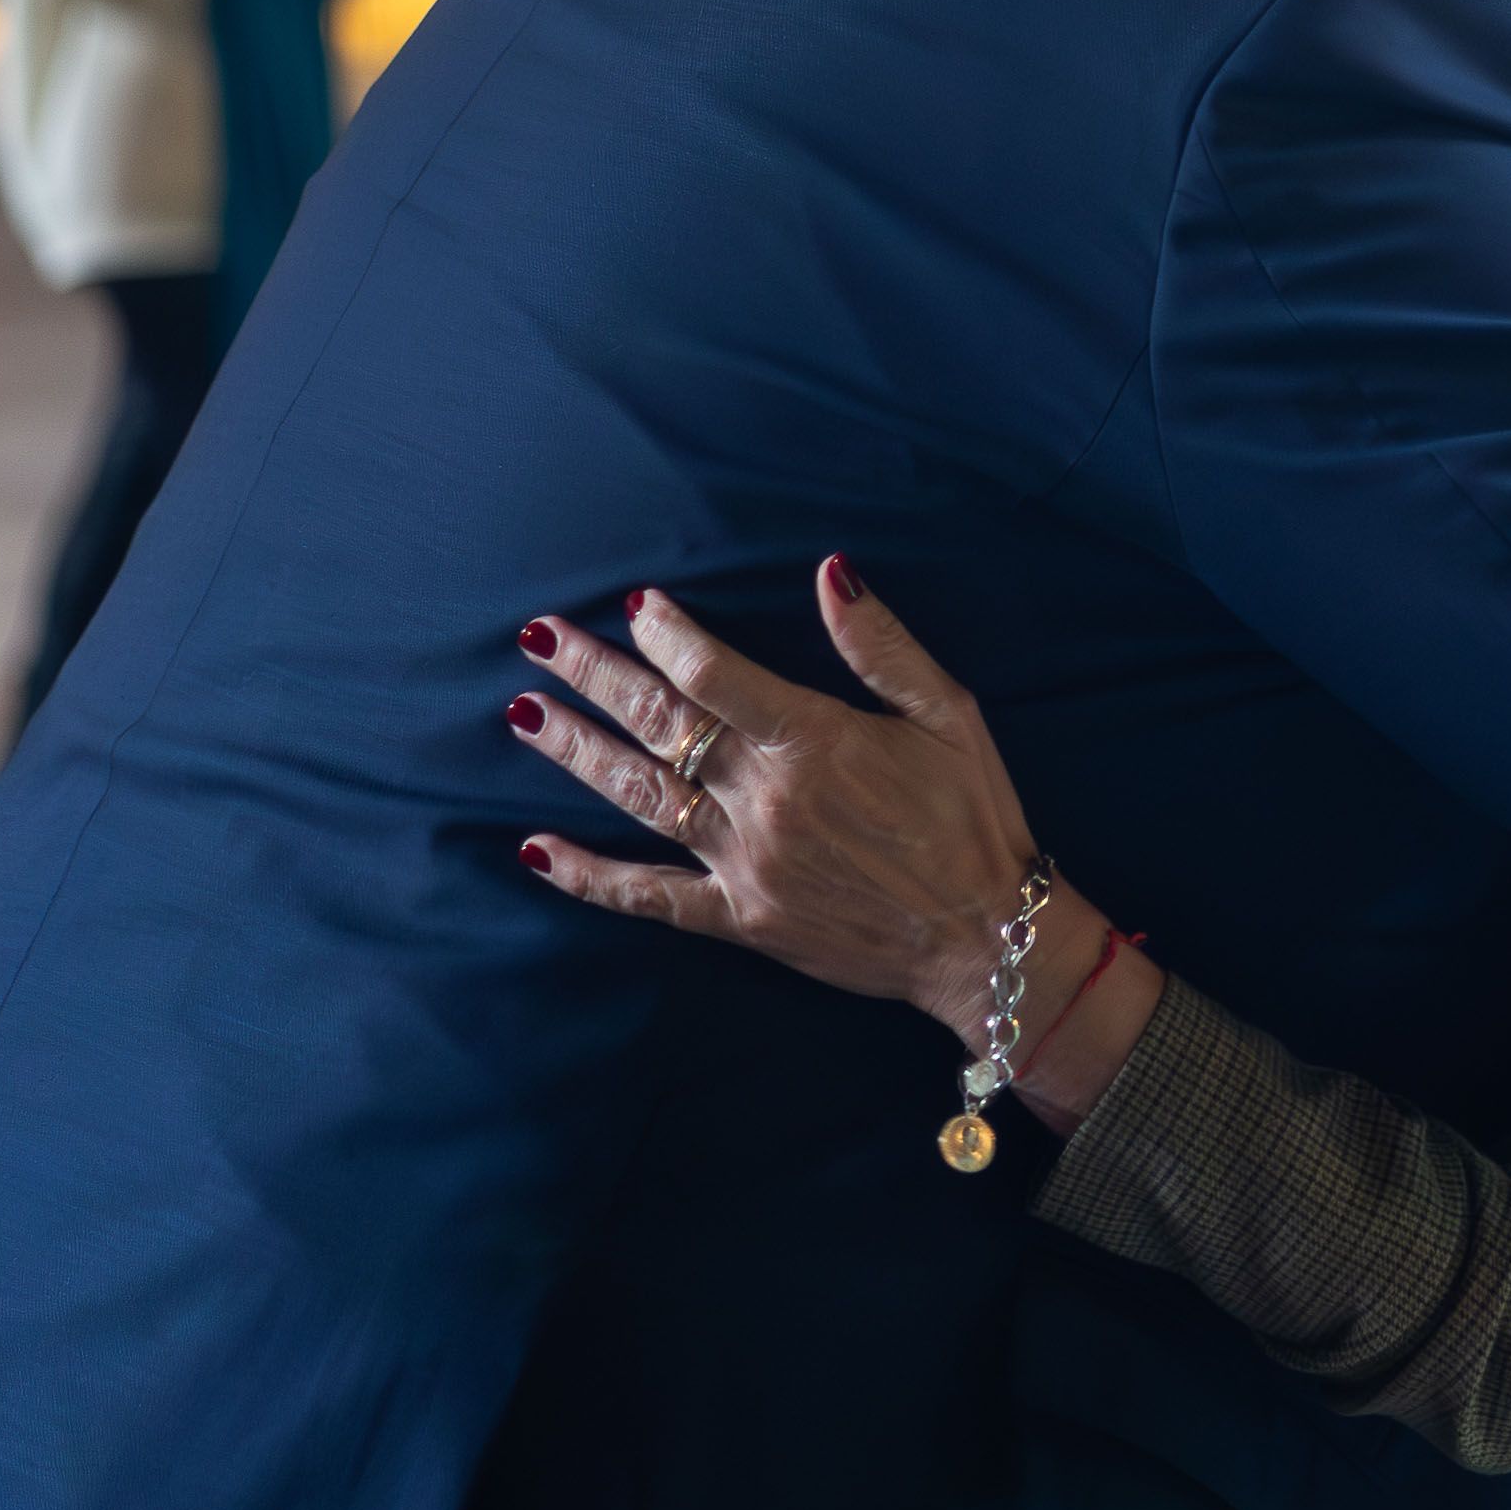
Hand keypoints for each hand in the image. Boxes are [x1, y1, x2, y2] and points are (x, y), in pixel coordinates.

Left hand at [510, 570, 1058, 1054]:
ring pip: (642, 797)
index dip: (669, 635)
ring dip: (577, 752)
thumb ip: (882, 645)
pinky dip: (590, 876)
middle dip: (596, 675)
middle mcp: (766, 800)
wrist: (986, 937)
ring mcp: (745, 864)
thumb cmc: (972, 816)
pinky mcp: (740, 919)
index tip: (636, 604)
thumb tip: (829, 572)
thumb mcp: (949, 714)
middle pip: (661, 724)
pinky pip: (650, 897)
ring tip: (524, 712)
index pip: (716, 675)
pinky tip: (536, 850)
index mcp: (815, 742)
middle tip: (540, 636)